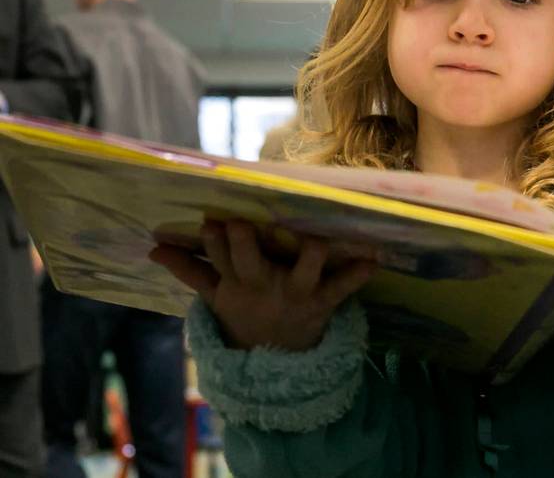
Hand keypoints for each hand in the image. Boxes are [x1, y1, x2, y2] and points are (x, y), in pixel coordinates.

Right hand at [150, 220, 374, 350]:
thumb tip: (152, 248)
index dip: (215, 240)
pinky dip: (358, 275)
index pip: (218, 255)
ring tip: (317, 236)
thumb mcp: (217, 295)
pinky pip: (342, 288)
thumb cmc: (246, 312)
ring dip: (312, 250)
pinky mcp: (322, 302)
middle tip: (240, 224)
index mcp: (236, 280)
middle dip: (243, 240)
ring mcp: (294, 292)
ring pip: (304, 266)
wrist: (274, 361)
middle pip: (249, 257)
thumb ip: (189, 270)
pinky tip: (374, 261)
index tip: (211, 221)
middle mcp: (263, 282)